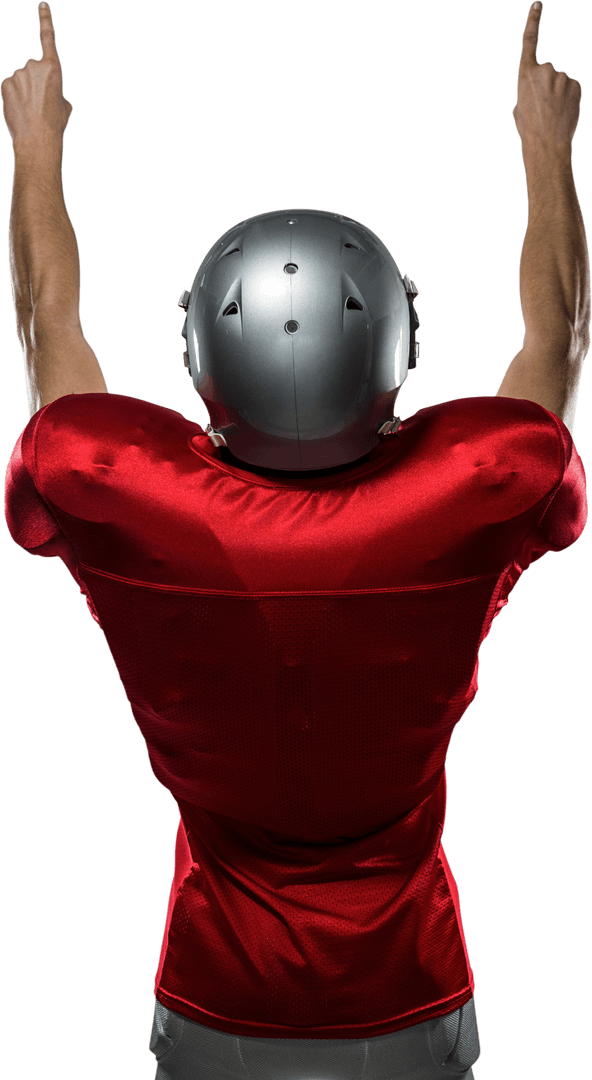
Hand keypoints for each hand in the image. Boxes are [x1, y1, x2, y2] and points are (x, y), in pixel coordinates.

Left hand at [0, 3, 72, 146]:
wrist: (37, 140)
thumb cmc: (55, 124)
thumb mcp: (65, 106)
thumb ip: (57, 90)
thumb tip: (51, 93)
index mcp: (53, 68)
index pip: (48, 38)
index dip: (45, 20)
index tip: (42, 4)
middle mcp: (33, 65)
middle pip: (32, 69)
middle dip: (35, 83)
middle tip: (40, 104)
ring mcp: (18, 73)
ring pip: (20, 79)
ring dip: (24, 92)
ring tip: (30, 110)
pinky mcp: (5, 83)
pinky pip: (10, 86)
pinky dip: (13, 97)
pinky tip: (19, 110)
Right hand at [512, 1, 581, 151]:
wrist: (547, 145)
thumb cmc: (529, 130)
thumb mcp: (520, 108)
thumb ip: (528, 90)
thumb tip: (540, 89)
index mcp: (525, 75)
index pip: (530, 41)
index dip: (534, 21)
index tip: (538, 4)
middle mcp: (544, 70)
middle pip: (548, 71)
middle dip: (547, 86)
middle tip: (543, 108)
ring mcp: (562, 76)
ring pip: (561, 81)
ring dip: (559, 94)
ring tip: (553, 113)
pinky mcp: (575, 84)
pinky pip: (572, 87)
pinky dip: (569, 98)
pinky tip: (563, 112)